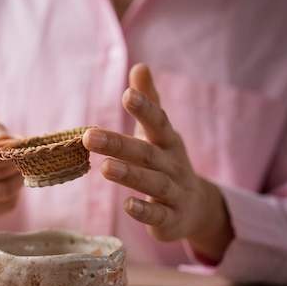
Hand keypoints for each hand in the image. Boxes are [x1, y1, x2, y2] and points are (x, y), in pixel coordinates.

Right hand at [0, 121, 23, 223]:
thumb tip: (3, 137)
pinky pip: (6, 206)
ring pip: (3, 193)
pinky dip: (15, 195)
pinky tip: (10, 184)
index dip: (4, 156)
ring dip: (18, 180)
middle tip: (25, 159)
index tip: (19, 151)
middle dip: (16, 166)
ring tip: (19, 170)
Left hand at [82, 63, 232, 260]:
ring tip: (104, 167)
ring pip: (153, 183)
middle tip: (90, 136)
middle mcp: (172, 165)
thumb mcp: (160, 133)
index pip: (157, 122)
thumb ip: (150, 102)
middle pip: (146, 153)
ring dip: (129, 175)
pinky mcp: (170, 219)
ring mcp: (174, 193)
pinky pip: (158, 215)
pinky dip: (144, 210)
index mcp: (167, 142)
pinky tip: (127, 205)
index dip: (144, 108)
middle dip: (119, 144)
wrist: (196, 208)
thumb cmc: (167, 163)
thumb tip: (139, 66)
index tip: (127, 94)